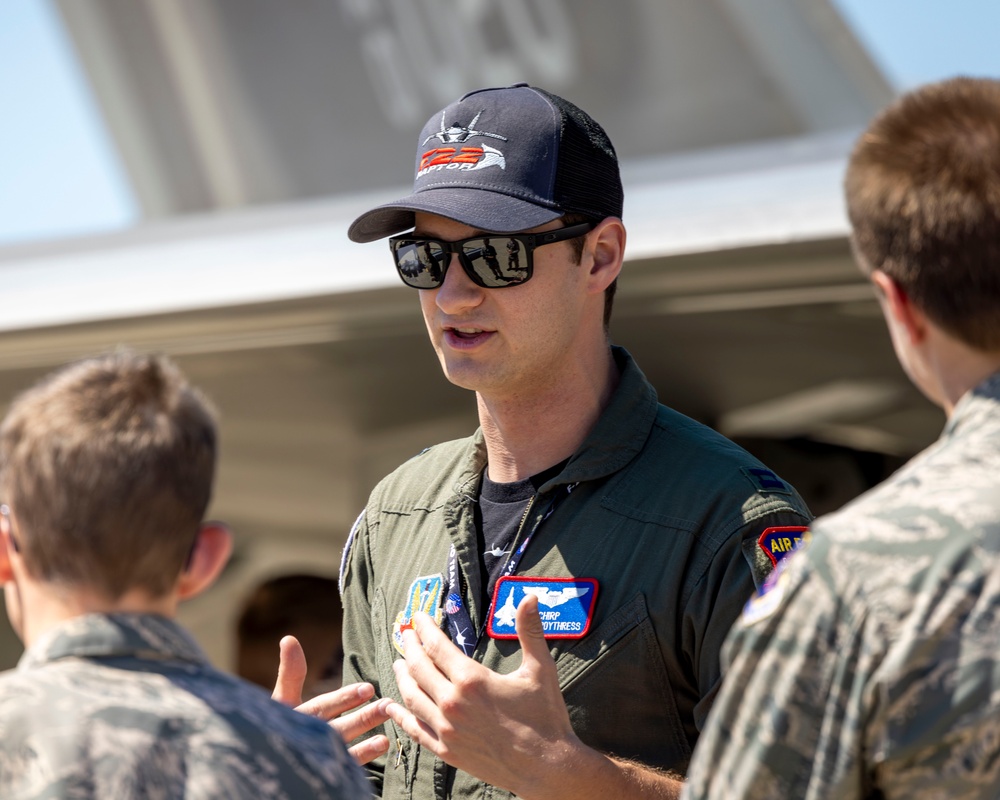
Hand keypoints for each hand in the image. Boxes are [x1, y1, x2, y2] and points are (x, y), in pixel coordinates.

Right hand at [274, 635, 390, 764]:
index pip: (322, 708)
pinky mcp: (324, 772)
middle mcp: (305, 739)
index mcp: (295, 719)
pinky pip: (345, 765)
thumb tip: (288, 638)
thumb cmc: (277, 725)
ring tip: (388, 723)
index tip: (368, 688)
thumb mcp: (282, 700)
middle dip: (362, 717)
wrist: (268, 766)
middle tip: (386, 705)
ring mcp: (315, 758)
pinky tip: (382, 744)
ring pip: (344, 746)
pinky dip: (363, 755)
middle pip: (337, 727)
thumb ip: (291, 673)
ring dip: (366, 735)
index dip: (344, 699)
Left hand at [386, 595, 584, 796]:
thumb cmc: (545, 716)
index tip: (418, 617)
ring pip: (412, 697)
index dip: (425, 628)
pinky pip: (414, 729)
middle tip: (406, 634)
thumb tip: (529, 596)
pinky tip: (393, 706)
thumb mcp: (540, 669)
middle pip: (419, 668)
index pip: (436, 646)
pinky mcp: (446, 751)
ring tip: (398, 663)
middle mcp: (452, 703)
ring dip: (402, 677)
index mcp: (471, 680)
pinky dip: (401, 715)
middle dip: (410, 647)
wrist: (546, 766)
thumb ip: (530, 630)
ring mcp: (446, 729)